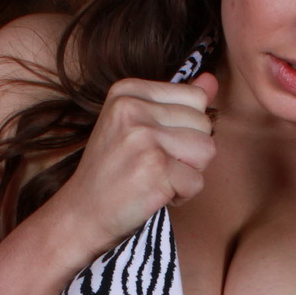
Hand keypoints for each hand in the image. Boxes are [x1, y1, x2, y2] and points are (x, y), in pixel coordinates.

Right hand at [60, 71, 218, 245]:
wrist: (83, 214)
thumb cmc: (114, 172)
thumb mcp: (138, 126)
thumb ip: (176, 102)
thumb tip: (212, 80)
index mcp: (128, 91)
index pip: (196, 97)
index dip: (186, 128)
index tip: (154, 145)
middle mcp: (133, 108)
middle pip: (203, 123)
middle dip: (189, 152)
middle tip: (154, 166)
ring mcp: (143, 137)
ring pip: (207, 150)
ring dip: (189, 173)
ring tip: (157, 178)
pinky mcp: (155, 167)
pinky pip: (198, 181)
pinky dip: (182, 195)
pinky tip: (154, 193)